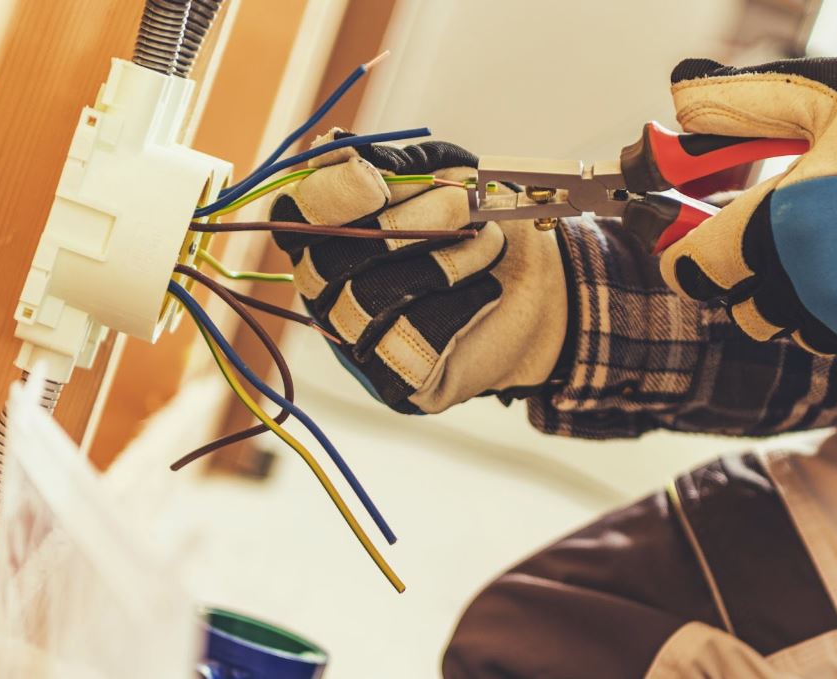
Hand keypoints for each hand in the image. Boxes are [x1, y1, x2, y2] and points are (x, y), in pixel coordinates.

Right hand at [271, 130, 567, 413]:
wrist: (542, 287)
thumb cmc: (481, 223)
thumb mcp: (443, 174)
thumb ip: (393, 165)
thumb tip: (335, 150)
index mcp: (328, 235)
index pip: (295, 218)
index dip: (327, 197)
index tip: (372, 177)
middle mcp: (329, 291)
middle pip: (331, 260)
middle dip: (408, 224)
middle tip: (466, 203)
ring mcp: (358, 339)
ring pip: (372, 300)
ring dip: (444, 261)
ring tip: (489, 242)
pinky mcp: (397, 379)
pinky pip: (413, 341)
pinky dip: (462, 304)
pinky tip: (488, 290)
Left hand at [659, 56, 836, 382]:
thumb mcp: (835, 96)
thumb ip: (747, 103)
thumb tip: (680, 98)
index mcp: (776, 230)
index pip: (693, 271)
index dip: (687, 259)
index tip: (692, 251)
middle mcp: (804, 290)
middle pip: (744, 312)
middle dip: (751, 284)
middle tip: (783, 247)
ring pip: (799, 333)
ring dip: (806, 305)